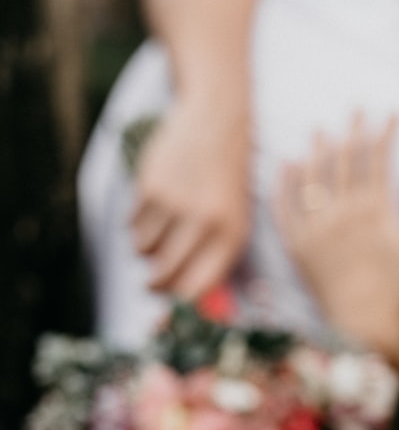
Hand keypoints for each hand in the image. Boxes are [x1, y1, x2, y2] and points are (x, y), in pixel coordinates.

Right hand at [130, 98, 250, 298]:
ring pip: (143, 253)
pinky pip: (131, 227)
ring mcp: (176, 206)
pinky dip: (138, 225)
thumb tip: (188, 301)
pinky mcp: (150, 189)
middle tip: (152, 284)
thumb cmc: (227, 182)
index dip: (180, 303)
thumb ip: (214, 256)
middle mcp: (205, 224)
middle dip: (155, 286)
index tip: (172, 304)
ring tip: (163, 231)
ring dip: (147, 250)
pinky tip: (156, 208)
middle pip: (164, 277)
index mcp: (232, 236)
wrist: (216, 124)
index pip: (197, 289)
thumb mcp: (235, 218)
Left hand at [273, 114, 398, 383]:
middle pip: (344, 160)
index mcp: (375, 211)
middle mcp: (341, 213)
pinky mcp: (297, 248)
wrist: (366, 330)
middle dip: (352, 131)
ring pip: (312, 177)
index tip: (391, 114)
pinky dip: (285, 183)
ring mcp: (315, 230)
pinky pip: (285, 208)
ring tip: (321, 129)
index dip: (384, 132)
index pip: (377, 159)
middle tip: (356, 110)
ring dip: (318, 149)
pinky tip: (287, 164)